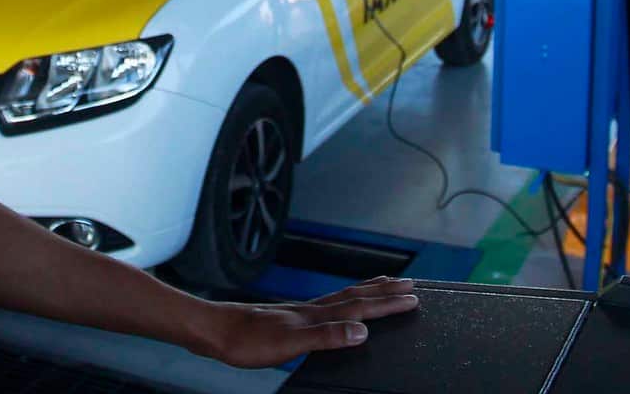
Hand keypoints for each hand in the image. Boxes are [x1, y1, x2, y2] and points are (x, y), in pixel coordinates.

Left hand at [191, 277, 417, 368]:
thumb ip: (326, 337)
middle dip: (385, 292)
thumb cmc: (247, 340)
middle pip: (356, 296)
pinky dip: (343, 302)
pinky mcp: (290, 319)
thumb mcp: (290, 344)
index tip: (413, 297)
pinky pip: (328, 306)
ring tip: (383, 286)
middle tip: (410, 284)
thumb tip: (361, 331)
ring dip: (367, 292)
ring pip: (343, 297)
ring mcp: (301, 312)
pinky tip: (338, 308)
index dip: (388, 303)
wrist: (216, 332)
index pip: (360, 307)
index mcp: (315, 315)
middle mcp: (311, 310)